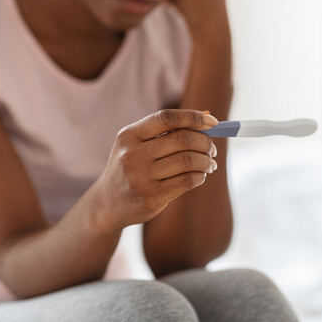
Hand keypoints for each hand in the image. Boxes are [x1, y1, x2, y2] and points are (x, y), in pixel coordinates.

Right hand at [93, 109, 218, 232]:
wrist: (108, 204)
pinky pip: (187, 181)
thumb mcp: (138, 144)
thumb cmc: (132, 167)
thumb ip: (168, 131)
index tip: (213, 122)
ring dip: (206, 161)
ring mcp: (141, 177)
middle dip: (205, 143)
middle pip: (183, 139)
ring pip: (188, 161)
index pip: (167, 118)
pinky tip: (200, 176)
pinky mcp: (151, 197)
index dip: (194, 117)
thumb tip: (207, 118)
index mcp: (129, 135)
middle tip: (211, 149)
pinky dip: (200, 176)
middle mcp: (133, 154)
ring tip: (209, 164)